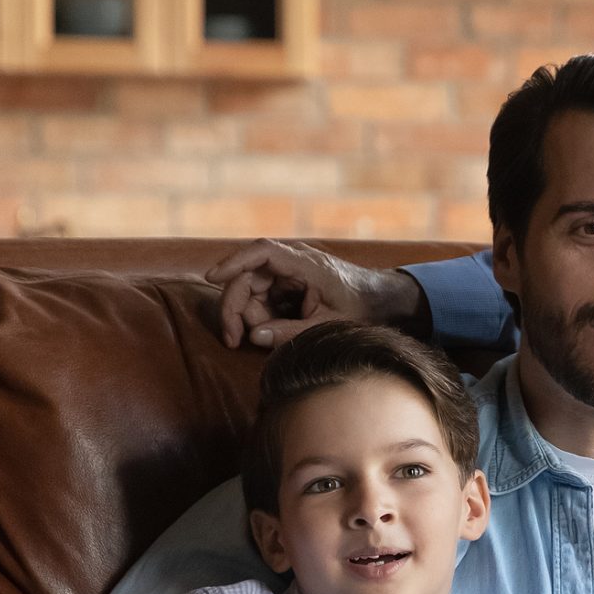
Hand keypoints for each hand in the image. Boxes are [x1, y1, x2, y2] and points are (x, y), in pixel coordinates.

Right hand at [206, 239, 415, 348]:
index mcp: (305, 264)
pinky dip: (260, 316)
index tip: (212, 278)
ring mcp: (289, 273)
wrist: (382, 300)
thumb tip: (254, 337)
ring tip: (258, 340)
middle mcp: (292, 263)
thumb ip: (292, 331)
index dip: (233, 263)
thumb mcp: (329, 324)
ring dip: (247, 316)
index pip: (261, 253)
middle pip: (248, 277)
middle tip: (232, 340)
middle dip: (236, 308)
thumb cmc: (362, 308)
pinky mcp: (288, 285)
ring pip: (252, 290)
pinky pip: (263, 298)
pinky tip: (268, 333)